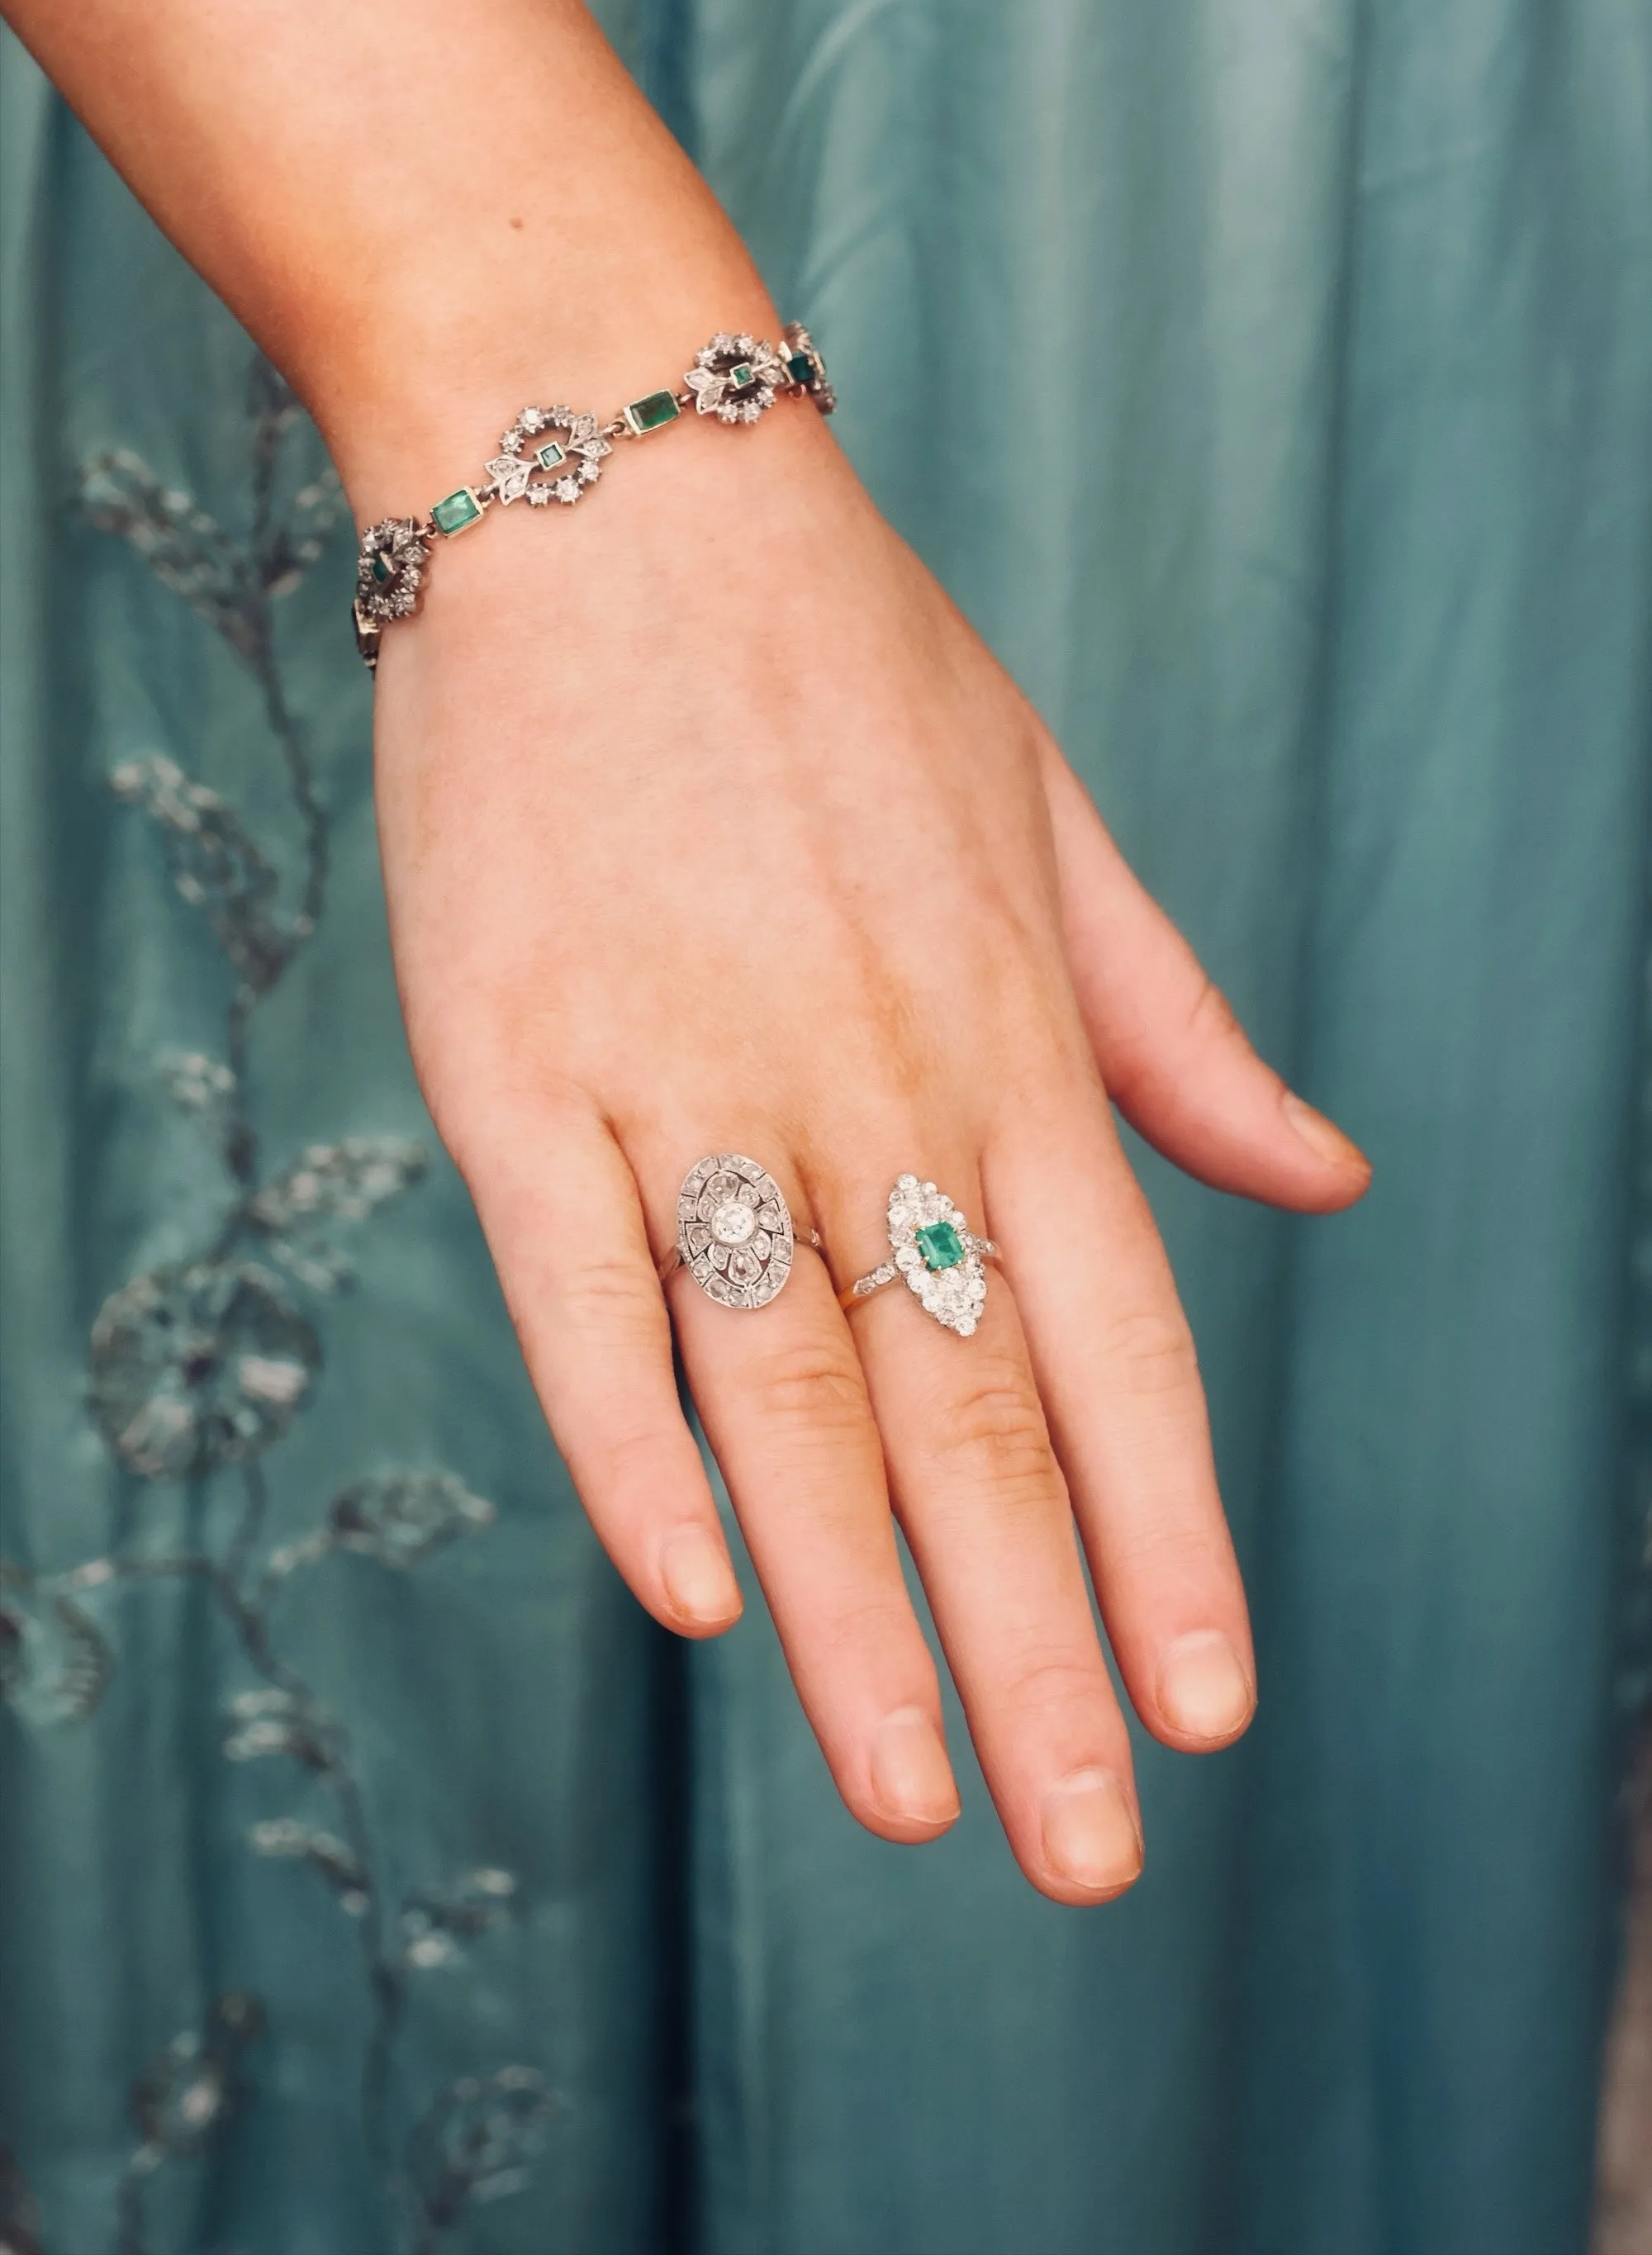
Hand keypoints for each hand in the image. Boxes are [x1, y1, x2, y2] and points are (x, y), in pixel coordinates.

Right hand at [372, 395, 1369, 1903]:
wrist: (605, 476)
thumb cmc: (839, 654)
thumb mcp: (1053, 817)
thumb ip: (1177, 1027)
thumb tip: (1329, 1182)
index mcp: (1012, 1031)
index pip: (1122, 1342)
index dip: (1170, 1540)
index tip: (1208, 1709)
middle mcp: (872, 1079)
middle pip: (969, 1414)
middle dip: (1039, 1651)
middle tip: (1087, 1852)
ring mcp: (686, 1076)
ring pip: (790, 1397)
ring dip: (859, 1616)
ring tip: (918, 1800)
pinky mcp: (513, 1063)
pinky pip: (583, 1292)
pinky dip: (638, 1448)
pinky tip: (700, 1599)